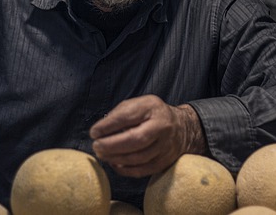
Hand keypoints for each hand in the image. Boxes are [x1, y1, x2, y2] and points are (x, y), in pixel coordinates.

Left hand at [89, 94, 206, 177]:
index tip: (94, 132)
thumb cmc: (151, 114)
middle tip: (96, 146)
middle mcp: (162, 126)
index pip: (127, 116)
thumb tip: (100, 130)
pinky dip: (125, 169)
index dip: (108, 126)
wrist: (181, 127)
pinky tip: (114, 163)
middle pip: (136, 140)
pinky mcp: (165, 161)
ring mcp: (165, 145)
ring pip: (139, 157)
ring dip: (116, 158)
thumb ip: (120, 114)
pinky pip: (143, 170)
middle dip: (112, 145)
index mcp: (152, 107)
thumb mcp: (138, 104)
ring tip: (102, 155)